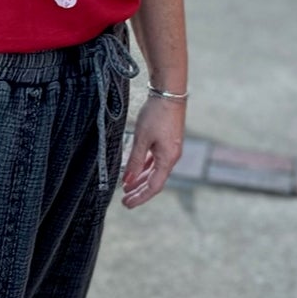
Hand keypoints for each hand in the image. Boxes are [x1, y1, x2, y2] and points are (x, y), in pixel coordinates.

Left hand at [121, 92, 185, 208]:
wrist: (169, 93)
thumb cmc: (155, 115)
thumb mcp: (141, 138)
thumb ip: (134, 160)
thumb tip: (127, 180)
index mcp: (168, 159)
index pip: (154, 186)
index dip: (140, 196)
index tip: (126, 203)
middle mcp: (172, 157)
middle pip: (155, 181)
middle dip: (139, 191)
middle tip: (124, 200)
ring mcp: (170, 149)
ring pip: (155, 171)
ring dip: (141, 179)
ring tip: (127, 187)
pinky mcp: (167, 142)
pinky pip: (156, 160)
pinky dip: (145, 167)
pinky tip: (135, 170)